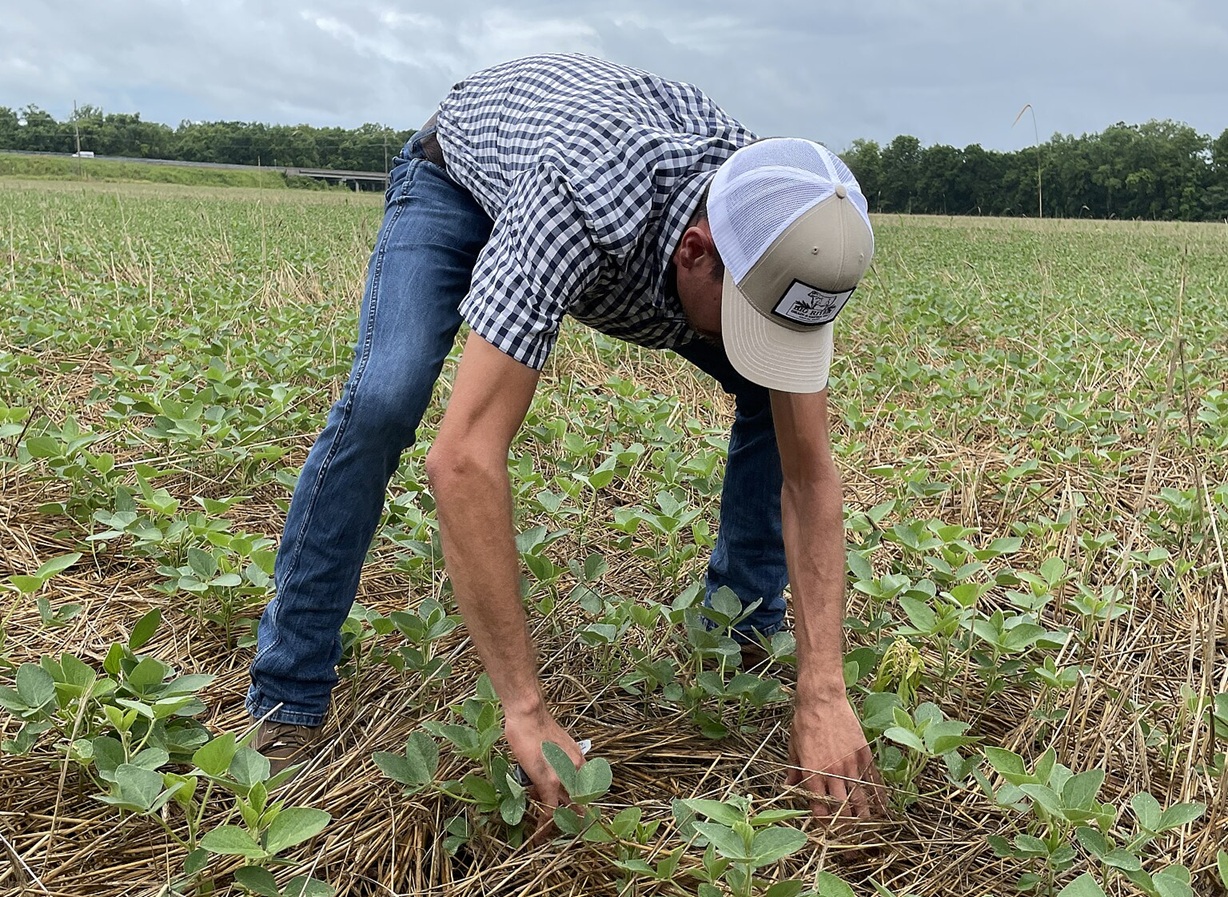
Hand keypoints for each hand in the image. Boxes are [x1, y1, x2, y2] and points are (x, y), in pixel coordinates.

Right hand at [503, 708, 584, 838]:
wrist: (529, 713)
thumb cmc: (536, 724)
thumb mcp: (554, 745)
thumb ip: (556, 762)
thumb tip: (545, 778)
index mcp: (579, 759)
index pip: (585, 788)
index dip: (582, 805)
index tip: (579, 815)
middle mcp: (577, 769)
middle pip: (581, 801)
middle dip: (578, 819)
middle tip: (573, 831)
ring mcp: (564, 776)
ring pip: (566, 808)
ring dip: (559, 823)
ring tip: (550, 833)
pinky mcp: (549, 782)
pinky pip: (550, 810)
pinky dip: (545, 824)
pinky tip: (540, 834)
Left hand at [786, 696, 885, 821]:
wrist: (822, 699)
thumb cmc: (803, 722)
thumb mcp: (793, 747)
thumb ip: (794, 770)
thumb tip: (789, 787)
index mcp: (812, 772)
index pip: (820, 807)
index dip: (823, 821)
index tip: (826, 827)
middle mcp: (833, 771)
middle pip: (842, 809)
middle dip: (845, 825)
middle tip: (848, 834)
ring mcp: (850, 764)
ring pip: (860, 798)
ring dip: (863, 815)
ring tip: (866, 827)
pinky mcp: (863, 754)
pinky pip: (873, 780)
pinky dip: (878, 795)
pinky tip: (881, 806)